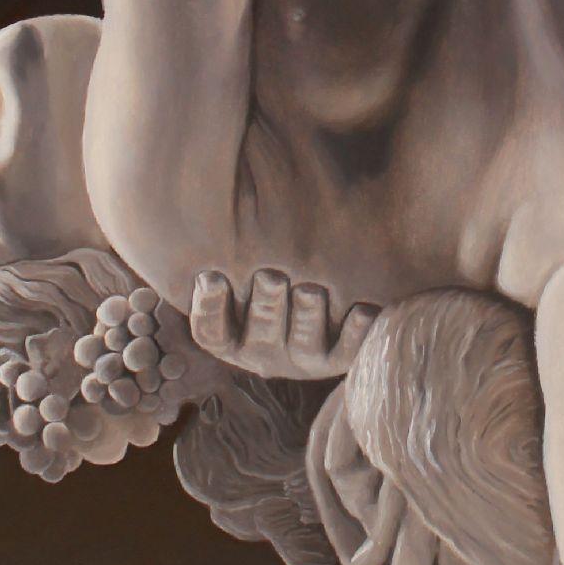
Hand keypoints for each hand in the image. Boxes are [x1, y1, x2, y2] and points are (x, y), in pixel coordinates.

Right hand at [189, 265, 379, 380]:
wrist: (320, 300)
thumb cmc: (267, 272)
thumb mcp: (239, 268)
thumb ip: (226, 252)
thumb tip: (199, 205)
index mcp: (231, 336)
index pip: (210, 331)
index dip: (209, 308)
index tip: (211, 276)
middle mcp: (263, 352)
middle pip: (260, 334)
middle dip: (266, 306)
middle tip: (271, 277)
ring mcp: (301, 359)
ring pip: (303, 344)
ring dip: (308, 317)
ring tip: (311, 290)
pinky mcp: (338, 358)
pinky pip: (348, 351)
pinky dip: (356, 332)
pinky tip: (364, 309)